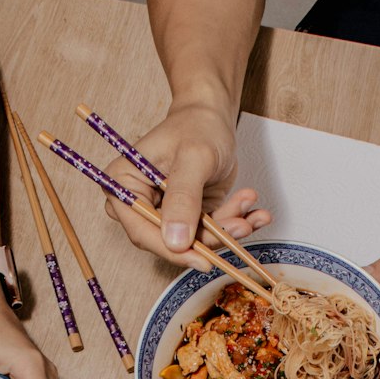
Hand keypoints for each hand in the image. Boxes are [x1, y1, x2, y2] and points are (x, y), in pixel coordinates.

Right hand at [103, 104, 269, 268]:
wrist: (213, 118)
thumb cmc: (197, 126)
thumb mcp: (193, 158)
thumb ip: (183, 199)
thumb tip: (175, 241)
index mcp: (124, 185)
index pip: (142, 232)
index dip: (172, 251)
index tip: (202, 260)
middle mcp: (141, 203)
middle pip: (172, 241)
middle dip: (210, 237)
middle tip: (241, 225)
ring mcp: (166, 212)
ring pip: (197, 240)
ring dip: (229, 228)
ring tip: (250, 209)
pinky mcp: (190, 217)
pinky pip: (212, 232)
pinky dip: (236, 223)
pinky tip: (255, 213)